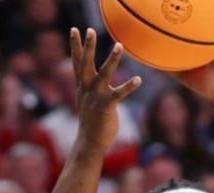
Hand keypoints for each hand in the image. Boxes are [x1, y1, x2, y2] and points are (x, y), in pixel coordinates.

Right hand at [67, 29, 140, 150]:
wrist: (90, 142)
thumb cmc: (93, 121)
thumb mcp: (89, 100)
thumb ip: (92, 87)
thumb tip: (97, 79)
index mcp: (82, 86)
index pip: (77, 62)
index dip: (76, 46)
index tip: (75, 30)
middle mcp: (86, 89)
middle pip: (85, 63)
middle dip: (88, 47)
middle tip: (90, 30)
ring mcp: (95, 97)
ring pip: (103, 74)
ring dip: (111, 59)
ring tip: (119, 45)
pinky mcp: (106, 107)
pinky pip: (118, 94)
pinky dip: (128, 86)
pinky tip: (138, 79)